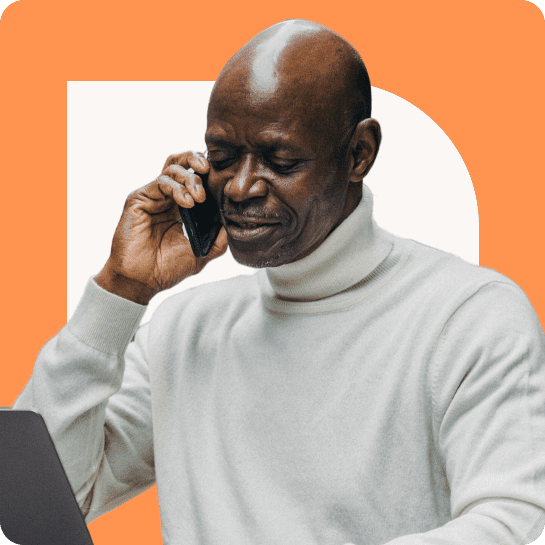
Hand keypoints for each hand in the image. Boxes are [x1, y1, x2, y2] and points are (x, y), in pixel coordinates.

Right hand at [95, 151, 227, 304]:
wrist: (142, 281)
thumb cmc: (166, 269)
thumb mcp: (201, 254)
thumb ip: (218, 240)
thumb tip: (232, 224)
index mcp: (179, 208)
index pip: (193, 178)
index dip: (206, 172)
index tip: (221, 176)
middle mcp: (165, 198)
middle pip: (180, 163)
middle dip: (196, 160)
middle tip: (209, 172)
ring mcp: (151, 197)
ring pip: (171, 169)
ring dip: (189, 178)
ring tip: (198, 198)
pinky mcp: (138, 200)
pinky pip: (159, 182)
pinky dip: (176, 188)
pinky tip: (187, 203)